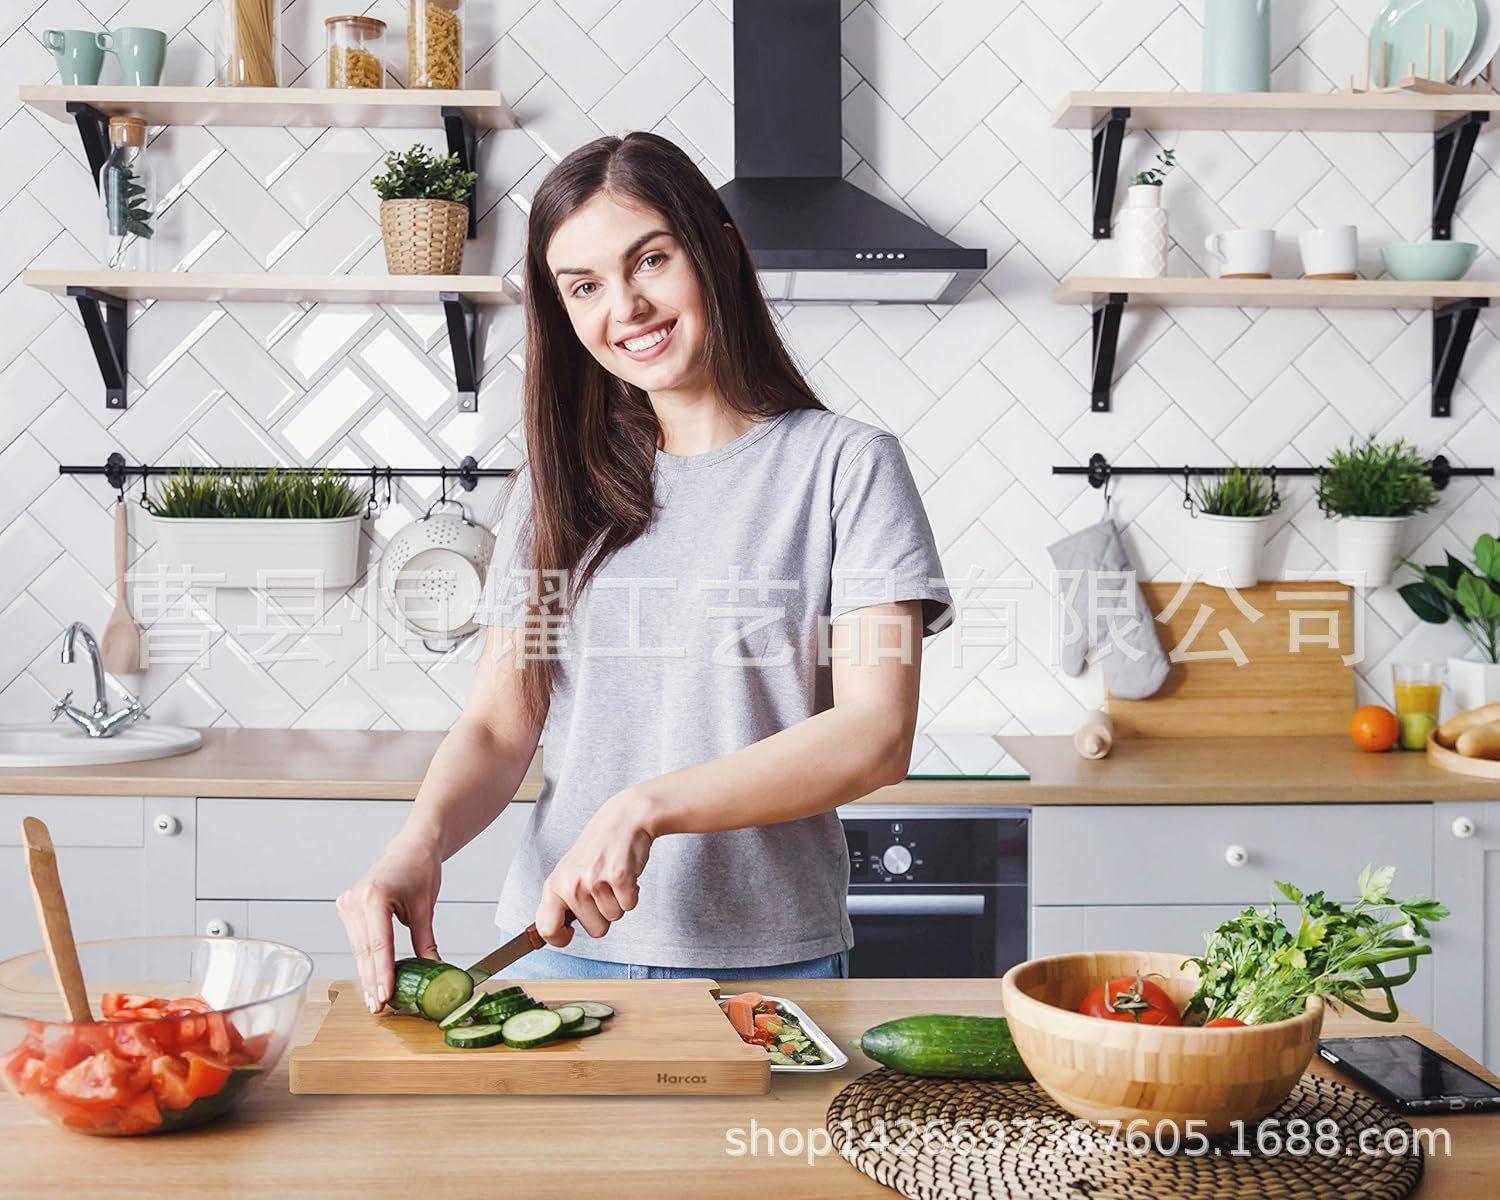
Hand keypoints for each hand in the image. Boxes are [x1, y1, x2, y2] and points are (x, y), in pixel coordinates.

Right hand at [336, 831, 442, 1013]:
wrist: (411, 847)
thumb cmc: (421, 869)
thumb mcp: (425, 907)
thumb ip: (426, 941)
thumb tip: (434, 970)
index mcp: (374, 896)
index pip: (379, 945)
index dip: (383, 974)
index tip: (386, 997)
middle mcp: (355, 900)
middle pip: (366, 950)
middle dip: (373, 981)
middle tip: (379, 1008)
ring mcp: (348, 903)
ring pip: (359, 949)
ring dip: (367, 974)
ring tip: (375, 1000)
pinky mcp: (347, 907)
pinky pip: (357, 940)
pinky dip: (366, 959)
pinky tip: (371, 979)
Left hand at [536, 788, 653, 946]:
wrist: (624, 818)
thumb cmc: (597, 848)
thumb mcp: (569, 871)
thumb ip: (562, 900)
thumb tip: (554, 934)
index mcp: (555, 884)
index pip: (546, 928)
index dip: (559, 939)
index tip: (569, 933)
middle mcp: (572, 885)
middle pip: (595, 930)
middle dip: (604, 915)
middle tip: (602, 889)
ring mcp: (595, 881)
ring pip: (614, 918)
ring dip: (618, 901)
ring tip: (613, 877)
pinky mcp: (619, 877)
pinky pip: (630, 906)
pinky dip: (632, 894)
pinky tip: (626, 874)